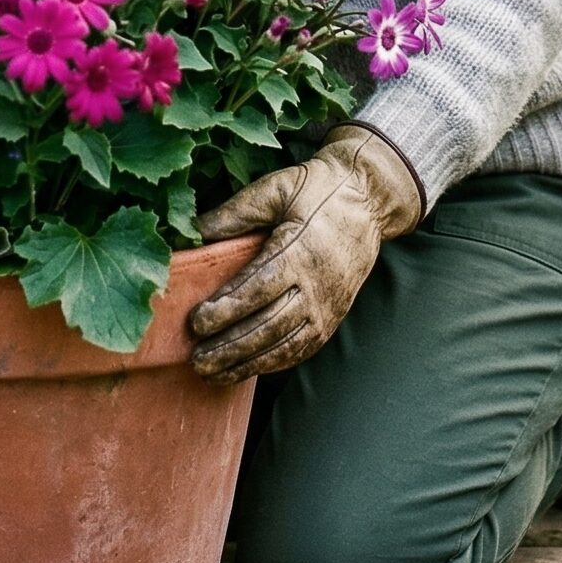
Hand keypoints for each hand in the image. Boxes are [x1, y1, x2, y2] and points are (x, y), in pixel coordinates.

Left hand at [186, 125, 423, 383]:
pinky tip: (245, 369)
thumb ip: (235, 213)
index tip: (196, 322)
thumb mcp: (276, 189)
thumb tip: (192, 232)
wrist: (369, 201)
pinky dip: (272, 363)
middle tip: (196, 359)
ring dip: (246, 363)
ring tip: (212, 373)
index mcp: (299, 251)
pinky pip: (301, 349)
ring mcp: (327, 307)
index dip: (226, 310)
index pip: (257, 289)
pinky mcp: (332, 319)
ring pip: (283, 345)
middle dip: (230, 346)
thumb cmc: (318, 190)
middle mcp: (315, 286)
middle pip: (268, 326)